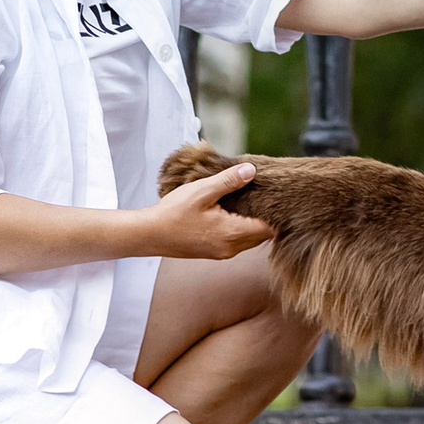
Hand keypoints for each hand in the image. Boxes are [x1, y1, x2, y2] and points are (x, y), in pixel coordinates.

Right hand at [138, 160, 273, 260]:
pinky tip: (233, 212)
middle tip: (263, 194)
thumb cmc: (173, 213)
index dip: (274, 211)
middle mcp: (231, 248)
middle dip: (266, 216)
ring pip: (250, 239)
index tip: (272, 194)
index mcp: (232, 234)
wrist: (148, 235)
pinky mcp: (214, 252)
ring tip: (249, 200)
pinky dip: (241, 228)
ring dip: (252, 222)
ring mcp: (222, 253)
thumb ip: (229, 181)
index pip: (270, 228)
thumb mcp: (202, 191)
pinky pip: (238, 241)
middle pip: (263, 235)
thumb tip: (252, 170)